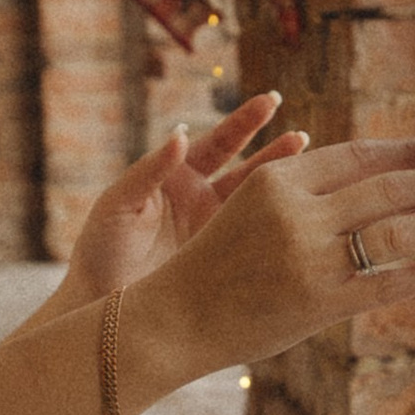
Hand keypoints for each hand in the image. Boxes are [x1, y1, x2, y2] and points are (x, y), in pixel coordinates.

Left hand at [54, 92, 304, 307]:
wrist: (106, 312)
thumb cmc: (101, 252)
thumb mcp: (118, 205)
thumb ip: (149, 169)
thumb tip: (181, 132)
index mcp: (175, 177)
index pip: (217, 142)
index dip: (244, 123)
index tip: (270, 102)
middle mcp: (201, 200)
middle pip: (247, 168)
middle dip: (276, 151)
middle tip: (304, 138)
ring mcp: (216, 231)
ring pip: (258, 203)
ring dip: (284, 186)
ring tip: (313, 173)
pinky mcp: (225, 261)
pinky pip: (257, 239)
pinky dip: (280, 226)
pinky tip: (303, 217)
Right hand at [144, 134, 414, 382]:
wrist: (174, 320)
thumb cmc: (214, 264)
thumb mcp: (250, 209)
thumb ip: (304, 193)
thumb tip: (368, 180)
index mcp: (278, 180)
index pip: (359, 155)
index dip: (408, 151)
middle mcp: (297, 212)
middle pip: (390, 188)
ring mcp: (310, 259)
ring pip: (399, 230)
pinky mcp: (319, 302)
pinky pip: (388, 284)